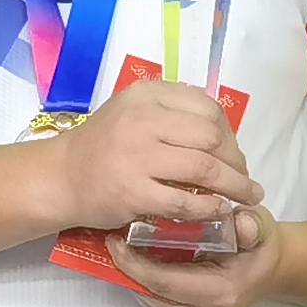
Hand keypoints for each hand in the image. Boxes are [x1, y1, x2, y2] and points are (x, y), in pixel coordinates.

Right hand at [47, 74, 261, 235]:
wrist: (60, 177)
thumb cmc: (102, 146)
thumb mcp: (133, 112)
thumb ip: (172, 114)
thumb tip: (223, 135)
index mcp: (146, 95)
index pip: (207, 107)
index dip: (230, 133)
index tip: (233, 153)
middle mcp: (142, 119)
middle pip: (212, 136)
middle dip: (236, 161)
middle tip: (242, 178)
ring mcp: (137, 156)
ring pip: (204, 168)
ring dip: (234, 186)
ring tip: (246, 198)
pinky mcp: (133, 192)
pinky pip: (185, 200)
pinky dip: (210, 208)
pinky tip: (219, 212)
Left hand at [103, 205, 280, 306]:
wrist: (269, 271)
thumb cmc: (258, 244)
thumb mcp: (259, 226)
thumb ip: (251, 225)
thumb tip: (243, 222)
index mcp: (221, 291)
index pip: (164, 281)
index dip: (134, 263)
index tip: (116, 241)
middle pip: (152, 295)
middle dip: (129, 269)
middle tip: (115, 243)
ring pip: (151, 304)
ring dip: (135, 279)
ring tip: (127, 252)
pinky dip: (147, 289)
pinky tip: (145, 269)